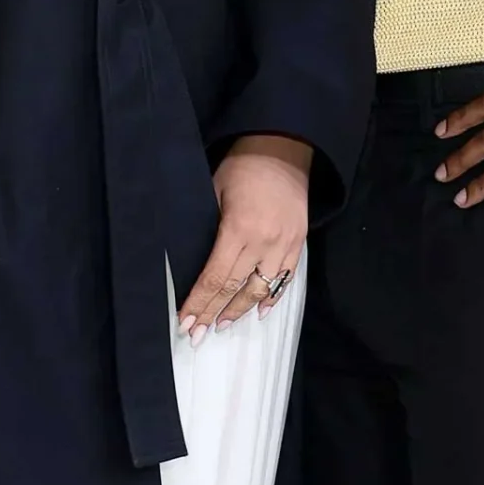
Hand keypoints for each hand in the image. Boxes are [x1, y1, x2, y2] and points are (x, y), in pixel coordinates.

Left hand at [177, 135, 311, 339]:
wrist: (283, 149)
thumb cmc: (242, 167)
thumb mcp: (213, 191)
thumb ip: (207, 229)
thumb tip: (193, 262)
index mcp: (238, 229)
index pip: (215, 277)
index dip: (199, 302)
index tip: (186, 321)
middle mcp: (264, 242)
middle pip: (234, 289)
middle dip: (213, 313)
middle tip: (196, 335)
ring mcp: (284, 245)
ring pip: (260, 289)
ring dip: (239, 310)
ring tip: (222, 325)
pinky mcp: (298, 243)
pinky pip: (285, 279)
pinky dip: (271, 297)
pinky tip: (259, 312)